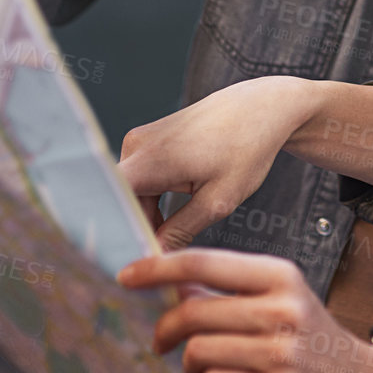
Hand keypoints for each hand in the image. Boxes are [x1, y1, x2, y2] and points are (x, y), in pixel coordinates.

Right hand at [118, 75, 320, 248]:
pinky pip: (141, 179)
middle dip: (138, 231)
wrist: (261, 109)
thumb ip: (181, 231)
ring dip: (149, 217)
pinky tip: (175, 219)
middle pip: (121, 202)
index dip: (116, 236)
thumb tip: (156, 257)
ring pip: (132, 193)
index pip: (110, 206)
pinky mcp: (150, 140)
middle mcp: (135, 146)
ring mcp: (140, 140)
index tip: (131, 264)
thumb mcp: (218, 200)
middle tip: (160, 262)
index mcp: (149, 160)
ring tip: (175, 239)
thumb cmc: (246, 149)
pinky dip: (154, 201)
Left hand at [118, 248, 372, 372]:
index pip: (204, 263)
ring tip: (207, 366)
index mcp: (280, 276)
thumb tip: (172, 284)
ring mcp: (282, 354)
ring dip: (190, 362)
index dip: (158, 269)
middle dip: (165, 328)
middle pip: (193, 312)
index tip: (127, 276)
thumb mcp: (282, 297)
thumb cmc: (313, 338)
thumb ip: (231, 289)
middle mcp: (283, 310)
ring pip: (198, 351)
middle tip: (159, 339)